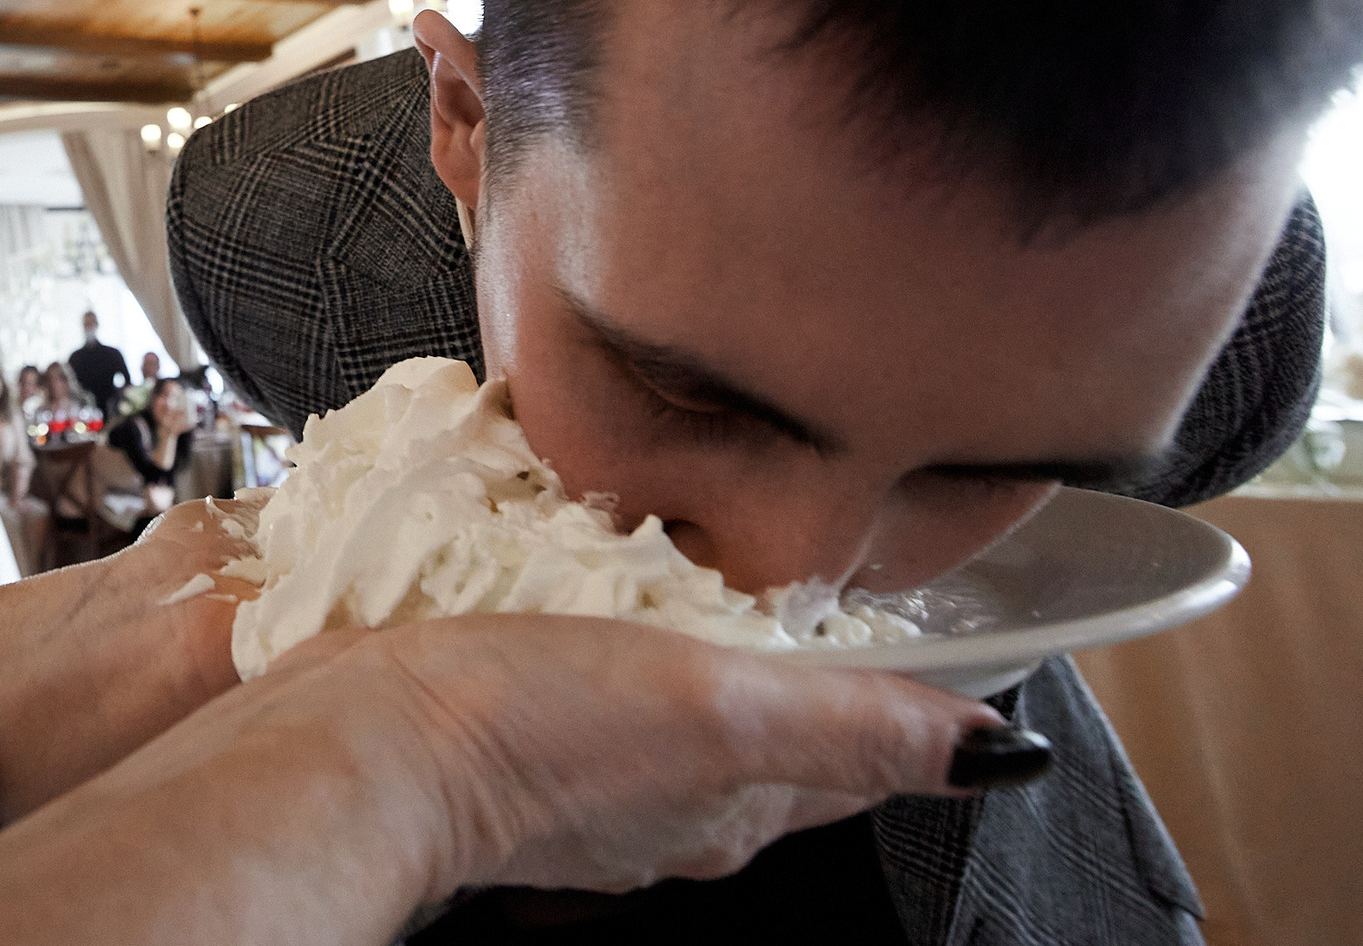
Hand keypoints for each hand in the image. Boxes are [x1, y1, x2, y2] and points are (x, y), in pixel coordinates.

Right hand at [334, 615, 1006, 900]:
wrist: (359, 746)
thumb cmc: (528, 729)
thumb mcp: (715, 710)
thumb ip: (854, 725)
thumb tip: (1002, 757)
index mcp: (744, 802)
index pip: (865, 753)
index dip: (910, 688)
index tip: (930, 611)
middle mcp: (677, 805)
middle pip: (776, 730)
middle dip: (804, 653)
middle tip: (811, 559)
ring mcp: (595, 778)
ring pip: (681, 703)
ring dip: (701, 640)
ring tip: (701, 558)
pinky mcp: (517, 735)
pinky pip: (590, 681)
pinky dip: (608, 636)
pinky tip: (584, 588)